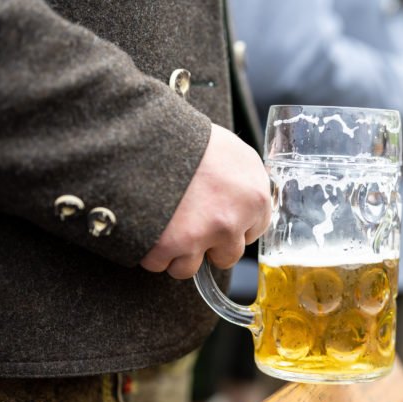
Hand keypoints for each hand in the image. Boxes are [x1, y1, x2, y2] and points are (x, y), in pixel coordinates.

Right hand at [140, 123, 270, 278]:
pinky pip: (158, 264)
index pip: (253, 232)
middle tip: (189, 221)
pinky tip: (147, 225)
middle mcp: (233, 221)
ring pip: (189, 267)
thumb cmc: (189, 137)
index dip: (231, 225)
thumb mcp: (232, 152)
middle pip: (226, 256)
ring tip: (164, 223)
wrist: (147, 132)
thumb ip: (243, 183)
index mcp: (255, 197)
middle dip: (207, 245)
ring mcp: (202, 236)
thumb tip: (242, 202)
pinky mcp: (169, 245)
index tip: (216, 216)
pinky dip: (149, 251)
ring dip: (176, 253)